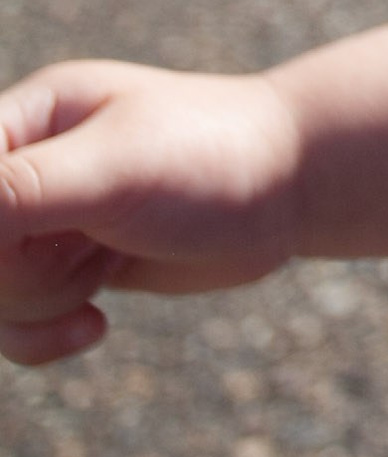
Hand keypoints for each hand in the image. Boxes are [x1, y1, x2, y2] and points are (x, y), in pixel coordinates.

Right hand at [0, 61, 305, 367]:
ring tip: (107, 266)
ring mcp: (46, 220)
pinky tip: (95, 326)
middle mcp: (26, 166)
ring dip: (43, 302)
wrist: (291, 185)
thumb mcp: (115, 169)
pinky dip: (44, 336)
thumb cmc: (211, 155)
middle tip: (92, 248)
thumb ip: (21, 191)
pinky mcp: (72, 265)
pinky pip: (16, 323)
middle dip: (23, 273)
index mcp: (25, 120)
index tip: (27, 247)